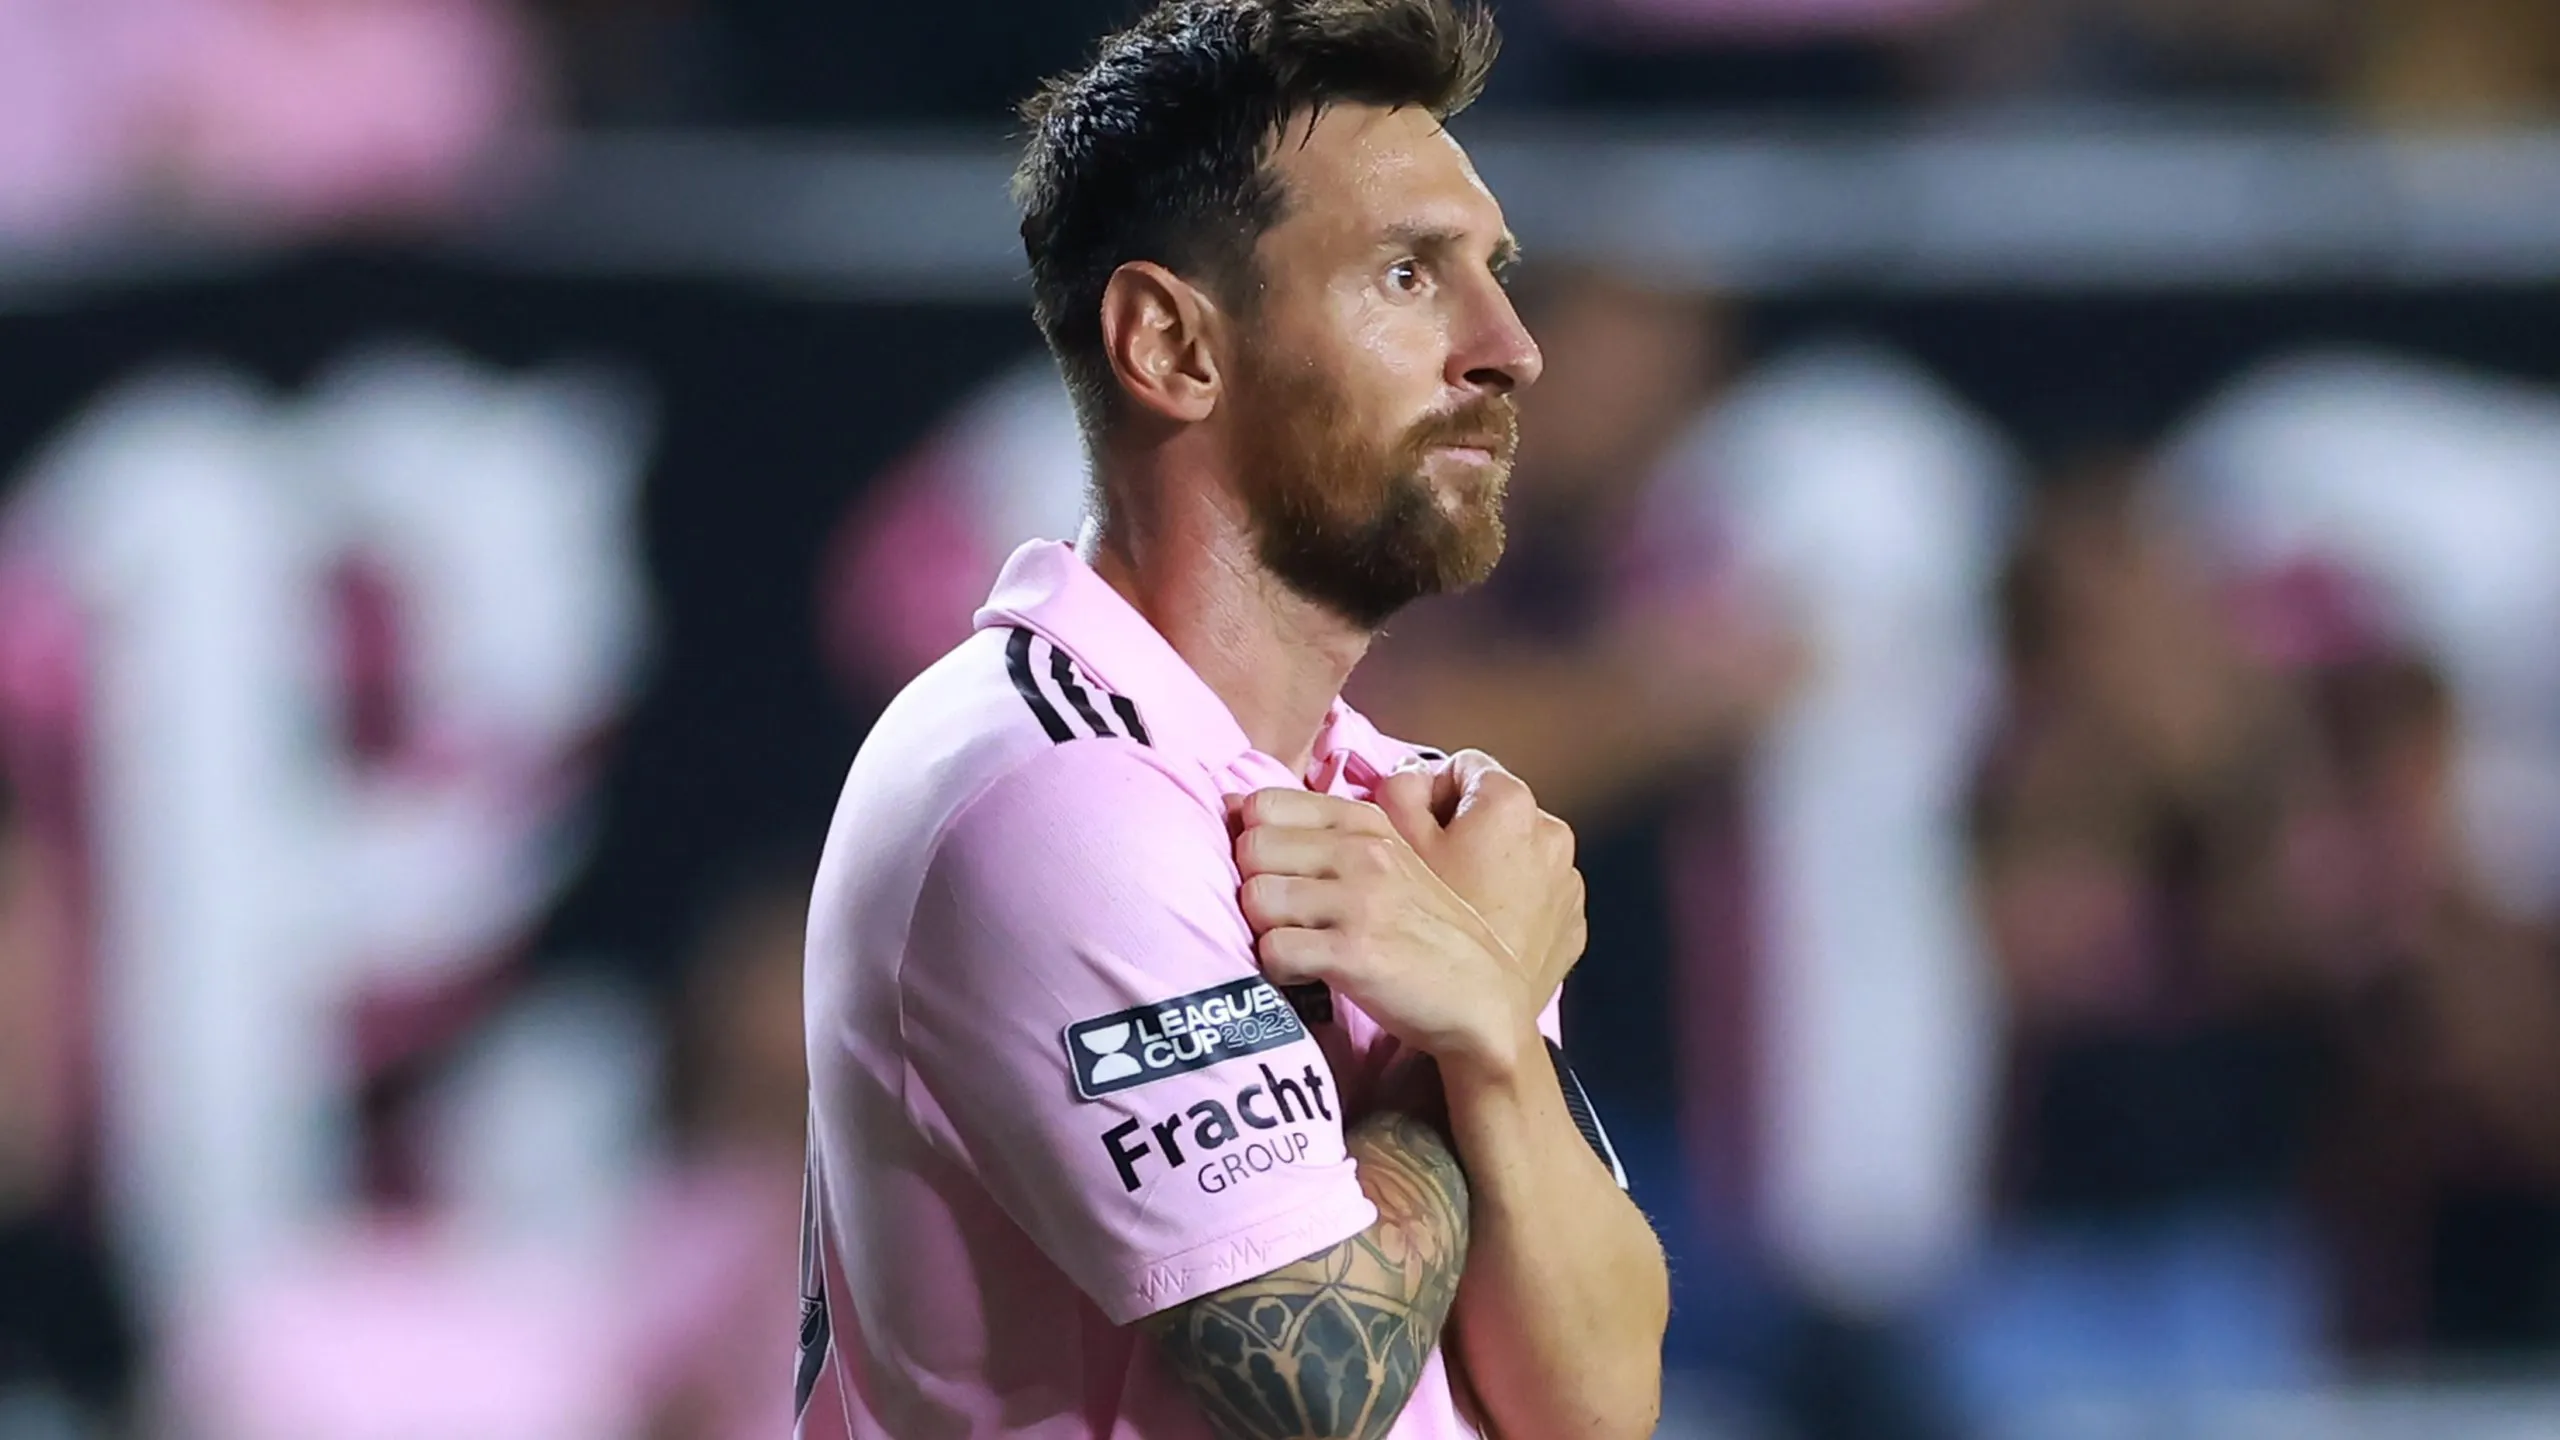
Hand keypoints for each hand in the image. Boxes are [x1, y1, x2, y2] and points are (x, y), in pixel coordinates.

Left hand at [1233, 789, 1535, 1071]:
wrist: (1480, 998)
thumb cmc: (1424, 930)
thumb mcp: (1384, 862)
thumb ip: (1315, 833)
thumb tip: (1234, 806)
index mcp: (1365, 822)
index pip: (1264, 805)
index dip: (1256, 843)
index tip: (1280, 874)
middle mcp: (1362, 852)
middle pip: (1251, 849)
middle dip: (1255, 886)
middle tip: (1286, 917)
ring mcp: (1359, 901)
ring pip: (1255, 898)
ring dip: (1265, 930)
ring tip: (1299, 945)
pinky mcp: (1353, 953)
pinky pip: (1273, 949)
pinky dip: (1279, 969)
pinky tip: (1306, 973)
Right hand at [1373, 751, 1585, 1010]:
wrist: (1479, 1015)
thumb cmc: (1432, 927)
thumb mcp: (1392, 844)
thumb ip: (1397, 790)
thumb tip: (1412, 777)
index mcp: (1507, 801)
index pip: (1459, 767)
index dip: (1426, 796)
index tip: (1412, 834)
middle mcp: (1550, 830)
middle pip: (1490, 810)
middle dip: (1459, 832)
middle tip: (1428, 874)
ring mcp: (1567, 880)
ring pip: (1515, 853)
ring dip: (1487, 867)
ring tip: (1456, 907)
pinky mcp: (1571, 922)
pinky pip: (1535, 894)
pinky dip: (1511, 903)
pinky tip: (1482, 931)